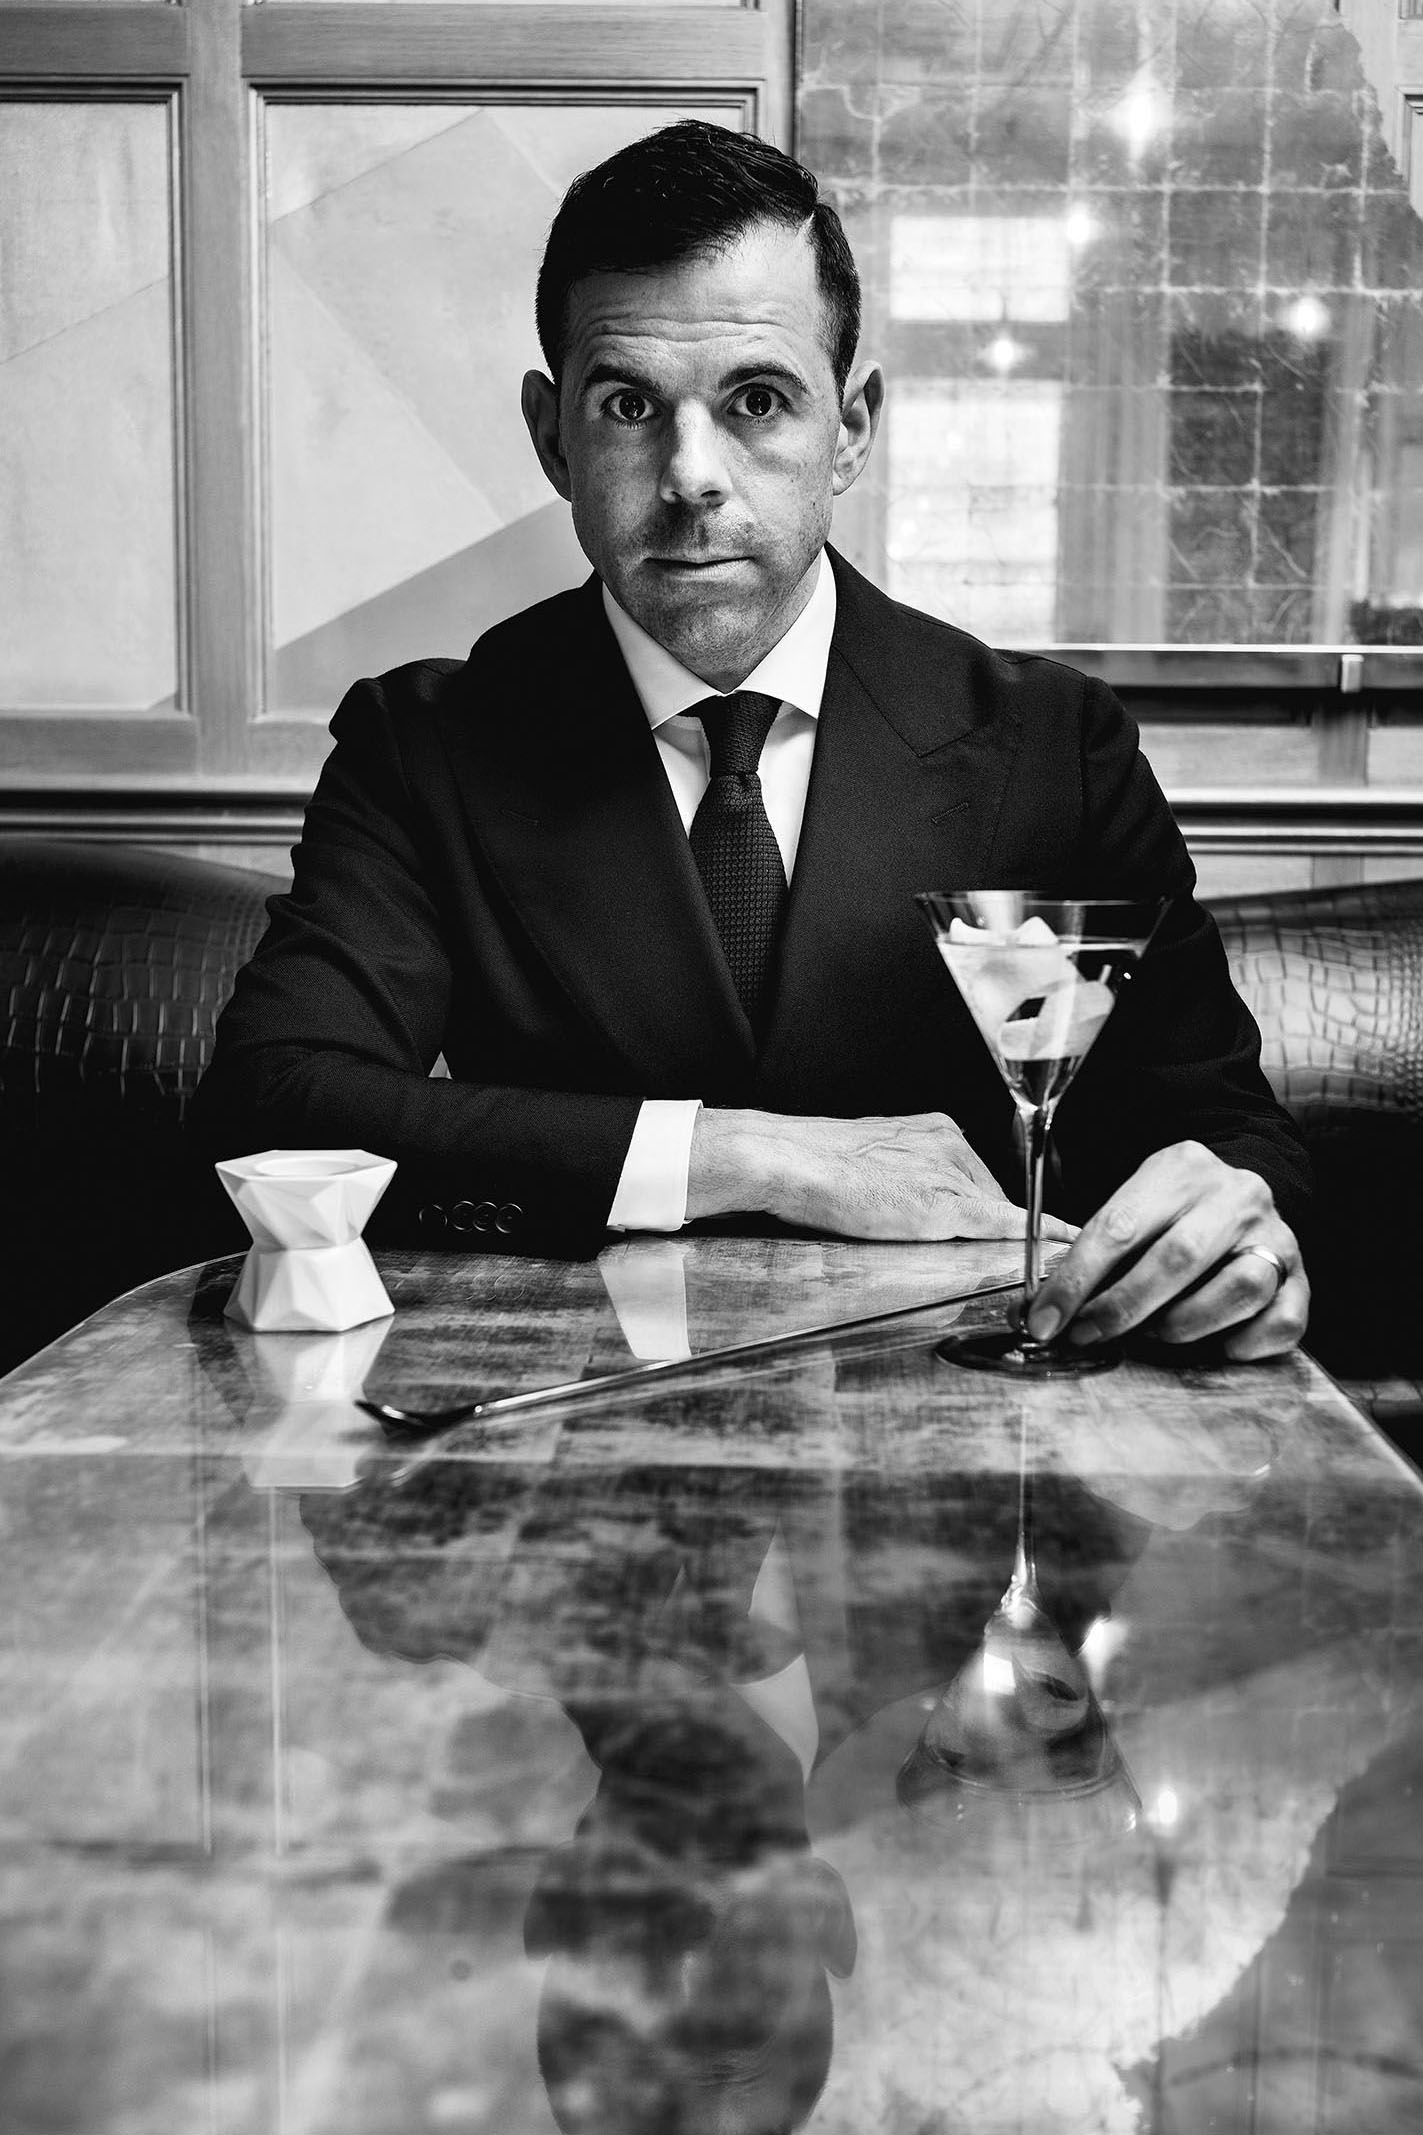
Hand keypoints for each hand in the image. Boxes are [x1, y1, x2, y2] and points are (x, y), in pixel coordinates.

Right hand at [688, 1109, 1077, 1244]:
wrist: (791, 1159)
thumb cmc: (815, 1165)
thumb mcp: (872, 1162)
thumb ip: (904, 1176)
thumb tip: (911, 1203)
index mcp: (934, 1129)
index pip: (973, 1177)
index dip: (975, 1207)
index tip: (983, 1225)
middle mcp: (952, 1144)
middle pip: (988, 1195)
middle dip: (979, 1224)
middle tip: (943, 1247)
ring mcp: (951, 1173)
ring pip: (992, 1212)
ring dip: (989, 1237)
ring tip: (946, 1249)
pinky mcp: (945, 1206)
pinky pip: (1003, 1223)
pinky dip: (1037, 1236)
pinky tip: (1063, 1243)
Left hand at [1025, 1141, 1307, 1359]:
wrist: (1242, 1194)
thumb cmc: (1170, 1212)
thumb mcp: (1134, 1204)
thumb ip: (1100, 1247)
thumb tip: (1049, 1310)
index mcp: (1181, 1168)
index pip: (1120, 1227)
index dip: (1076, 1280)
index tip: (1045, 1321)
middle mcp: (1236, 1196)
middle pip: (1179, 1257)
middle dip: (1124, 1307)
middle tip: (1090, 1335)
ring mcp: (1277, 1235)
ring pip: (1241, 1287)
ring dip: (1186, 1324)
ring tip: (1157, 1333)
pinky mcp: (1303, 1277)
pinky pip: (1285, 1320)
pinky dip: (1248, 1344)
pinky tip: (1219, 1346)